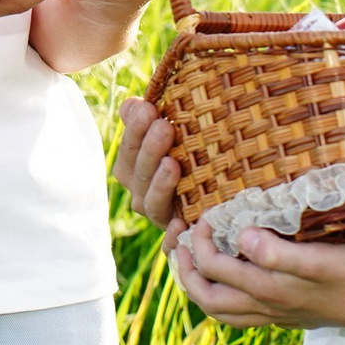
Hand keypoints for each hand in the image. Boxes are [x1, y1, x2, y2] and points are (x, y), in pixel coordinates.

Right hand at [112, 98, 182, 228]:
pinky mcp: (177, 236)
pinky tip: (180, 221)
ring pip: (152, 202)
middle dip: (149, 149)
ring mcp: (157, 215)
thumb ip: (148, 121)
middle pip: (140, 173)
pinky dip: (172, 233)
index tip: (148, 107)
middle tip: (164, 126)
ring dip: (160, 183)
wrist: (215, 199)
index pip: (129, 148)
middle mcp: (140, 193)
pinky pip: (170, 240)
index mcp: (132, 169)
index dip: (135, 129)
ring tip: (172, 163)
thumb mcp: (169, 137)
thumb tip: (133, 104)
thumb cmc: (189, 157)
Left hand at [166, 220, 344, 333]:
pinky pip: (241, 316)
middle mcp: (266, 308)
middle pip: (208, 299)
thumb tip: (241, 237)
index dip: (200, 243)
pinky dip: (224, 299)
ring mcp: (276, 316)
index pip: (215, 269)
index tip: (202, 217)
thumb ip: (277, 253)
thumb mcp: (319, 259)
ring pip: (222, 312)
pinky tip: (232, 279)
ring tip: (194, 263)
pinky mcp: (288, 316)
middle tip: (181, 244)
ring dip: (201, 289)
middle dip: (187, 272)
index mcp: (267, 290)